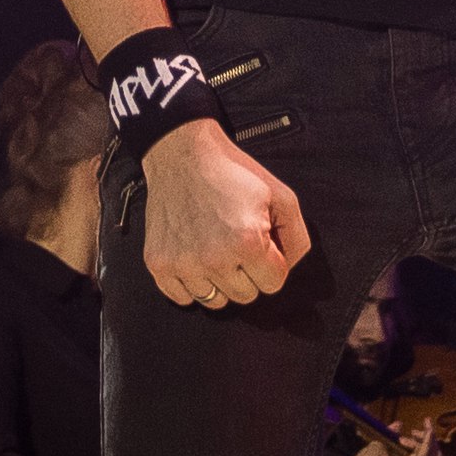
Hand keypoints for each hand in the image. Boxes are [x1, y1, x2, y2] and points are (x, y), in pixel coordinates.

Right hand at [140, 117, 311, 307]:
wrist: (182, 154)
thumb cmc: (229, 172)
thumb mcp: (280, 195)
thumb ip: (296, 238)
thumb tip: (288, 267)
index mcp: (247, 241)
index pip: (273, 284)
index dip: (270, 263)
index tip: (258, 243)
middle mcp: (214, 258)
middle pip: (245, 296)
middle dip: (246, 272)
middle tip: (234, 241)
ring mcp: (184, 263)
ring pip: (215, 301)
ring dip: (219, 280)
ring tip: (214, 248)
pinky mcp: (159, 263)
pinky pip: (182, 298)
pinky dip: (190, 284)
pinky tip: (194, 257)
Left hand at [341, 420, 438, 455]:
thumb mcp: (378, 445)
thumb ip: (390, 434)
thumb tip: (399, 424)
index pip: (425, 453)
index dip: (426, 436)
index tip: (422, 423)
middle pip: (433, 455)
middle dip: (428, 438)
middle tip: (414, 430)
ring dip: (427, 440)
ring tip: (411, 433)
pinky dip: (428, 445)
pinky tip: (428, 433)